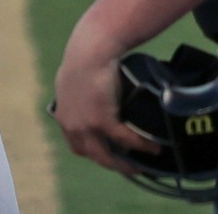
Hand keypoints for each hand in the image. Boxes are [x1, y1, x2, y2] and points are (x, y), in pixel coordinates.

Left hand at [52, 28, 158, 171]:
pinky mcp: (102, 120)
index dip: (92, 151)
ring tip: (140, 167)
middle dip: (111, 163)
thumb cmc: (86, 56)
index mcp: (64, 116)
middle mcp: (71, 125)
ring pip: (106, 155)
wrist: (91, 49)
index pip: (77, 144)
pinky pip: (124, 139)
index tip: (108, 152)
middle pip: (92, 154)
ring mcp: (85, 125)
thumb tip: (97, 91)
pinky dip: (140, 145)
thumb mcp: (76, 78)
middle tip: (127, 167)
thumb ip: (81, 92)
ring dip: (124, 164)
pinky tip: (154, 148)